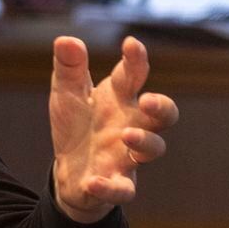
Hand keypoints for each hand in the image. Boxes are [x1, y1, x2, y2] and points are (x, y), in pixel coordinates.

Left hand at [49, 35, 178, 223]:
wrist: (69, 171)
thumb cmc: (76, 125)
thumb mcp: (66, 94)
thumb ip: (69, 68)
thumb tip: (65, 38)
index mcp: (119, 98)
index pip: (134, 75)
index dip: (136, 59)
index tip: (131, 44)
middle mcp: (131, 124)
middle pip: (163, 115)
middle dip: (162, 106)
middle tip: (148, 100)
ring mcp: (127, 155)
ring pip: (153, 149)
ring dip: (144, 142)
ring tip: (126, 135)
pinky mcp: (117, 183)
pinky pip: (123, 189)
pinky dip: (111, 187)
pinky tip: (94, 182)